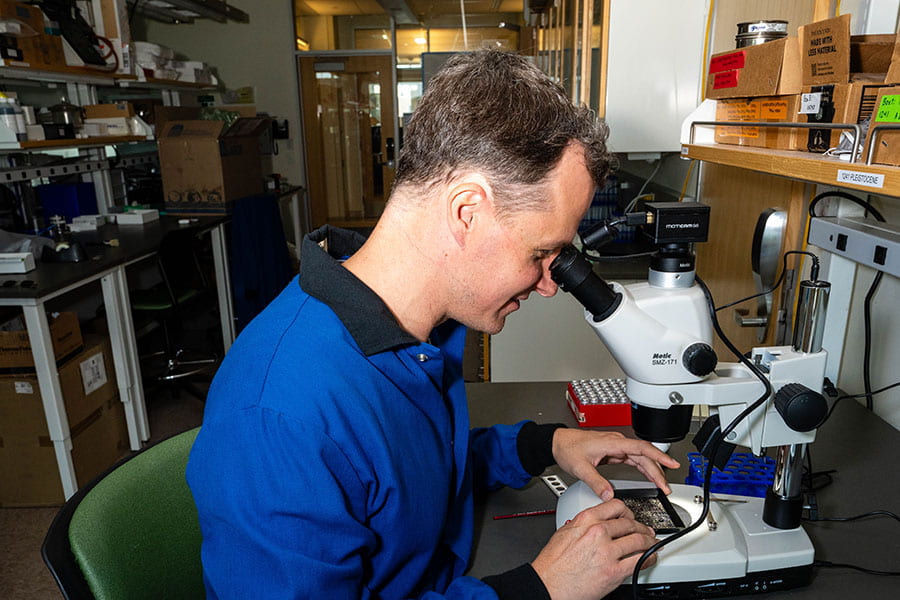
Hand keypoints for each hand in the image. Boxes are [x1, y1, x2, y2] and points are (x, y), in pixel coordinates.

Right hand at [532, 499, 657, 599]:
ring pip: (638, 540)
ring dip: (649, 541)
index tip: (630, 515)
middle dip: (641, 527)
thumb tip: (593, 524)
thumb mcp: (564, 533)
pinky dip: (650, 558)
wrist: (548, 585)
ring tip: (652, 543)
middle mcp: (598, 533)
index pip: (615, 506)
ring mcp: (607, 552)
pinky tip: (651, 557)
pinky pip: (640, 561)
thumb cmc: (552, 564)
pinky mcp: (614, 572)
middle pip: (629, 523)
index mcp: (585, 520)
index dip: (627, 510)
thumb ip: (582, 525)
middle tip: (645, 530)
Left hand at [552, 429, 679, 500]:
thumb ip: (595, 481)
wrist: (557, 442)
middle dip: (658, 471)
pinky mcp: (613, 452)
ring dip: (652, 471)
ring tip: (662, 486)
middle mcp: (616, 443)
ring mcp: (616, 447)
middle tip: (667, 487)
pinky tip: (649, 477)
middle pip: (644, 456)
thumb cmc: (567, 448)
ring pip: (640, 458)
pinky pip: (633, 460)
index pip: (641, 448)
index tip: (671, 463)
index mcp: (612, 443)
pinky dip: (643, 469)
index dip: (659, 456)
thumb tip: (609, 494)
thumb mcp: (580, 468)